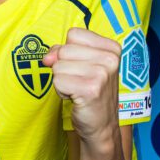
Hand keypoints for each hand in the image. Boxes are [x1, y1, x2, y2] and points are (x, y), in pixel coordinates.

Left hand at [43, 28, 120, 144]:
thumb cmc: (90, 92)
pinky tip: (76, 98)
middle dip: (64, 68)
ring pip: (58, 66)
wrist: (101, 126)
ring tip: (78, 90)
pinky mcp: (90, 89)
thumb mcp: (81, 64)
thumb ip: (62, 52)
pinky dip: (61, 91)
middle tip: (80, 82)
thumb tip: (48, 58)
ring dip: (62, 81)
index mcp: (112, 48)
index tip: (81, 67)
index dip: (69, 52)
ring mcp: (102, 74)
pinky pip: (57, 81)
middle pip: (64, 50)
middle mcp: (110, 58)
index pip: (74, 34)